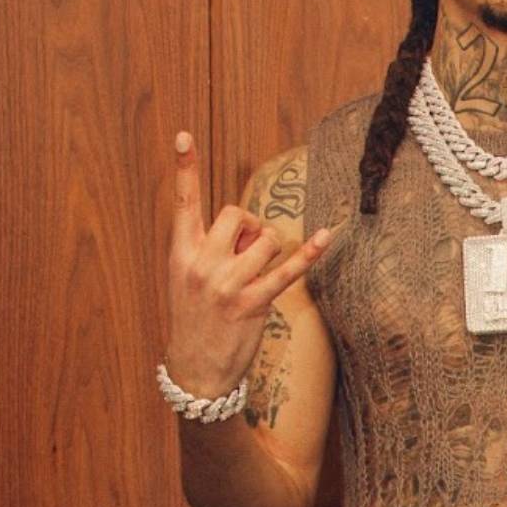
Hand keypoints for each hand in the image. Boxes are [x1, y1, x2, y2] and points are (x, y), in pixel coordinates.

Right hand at [164, 131, 330, 398]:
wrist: (195, 371)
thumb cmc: (196, 319)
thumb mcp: (189, 279)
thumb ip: (213, 248)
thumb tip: (252, 230)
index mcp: (181, 253)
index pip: (184, 203)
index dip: (185, 169)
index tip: (183, 135)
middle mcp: (201, 264)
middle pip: (235, 214)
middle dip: (248, 226)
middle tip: (245, 254)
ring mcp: (226, 284)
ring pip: (264, 238)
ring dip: (270, 248)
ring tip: (257, 273)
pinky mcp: (252, 303)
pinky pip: (287, 270)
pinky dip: (309, 253)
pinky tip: (325, 235)